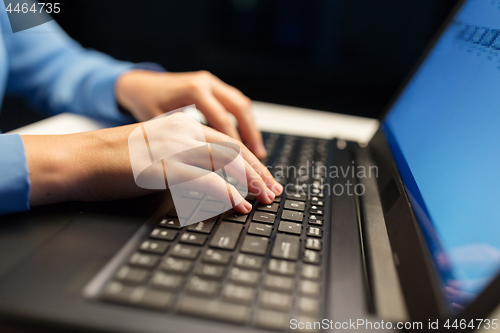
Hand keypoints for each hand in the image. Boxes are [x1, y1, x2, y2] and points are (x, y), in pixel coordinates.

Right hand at [21, 112, 281, 213]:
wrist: (79, 159)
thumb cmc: (114, 161)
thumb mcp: (157, 154)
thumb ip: (184, 162)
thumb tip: (210, 182)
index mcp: (182, 127)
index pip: (226, 142)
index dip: (250, 162)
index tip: (265, 179)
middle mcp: (181, 132)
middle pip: (231, 150)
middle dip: (257, 172)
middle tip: (273, 192)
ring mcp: (172, 146)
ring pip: (223, 160)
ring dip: (248, 181)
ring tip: (263, 199)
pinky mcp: (161, 165)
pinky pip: (201, 177)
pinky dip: (224, 191)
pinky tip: (236, 203)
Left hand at [115, 70, 267, 158]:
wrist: (139, 83)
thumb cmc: (144, 104)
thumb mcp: (158, 124)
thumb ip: (179, 141)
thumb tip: (196, 168)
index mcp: (194, 91)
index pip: (222, 121)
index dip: (233, 146)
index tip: (242, 168)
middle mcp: (207, 84)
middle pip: (240, 110)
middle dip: (252, 138)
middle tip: (260, 162)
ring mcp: (213, 83)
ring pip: (242, 106)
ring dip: (252, 131)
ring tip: (259, 157)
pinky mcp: (214, 87)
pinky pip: (236, 104)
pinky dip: (244, 123)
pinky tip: (247, 143)